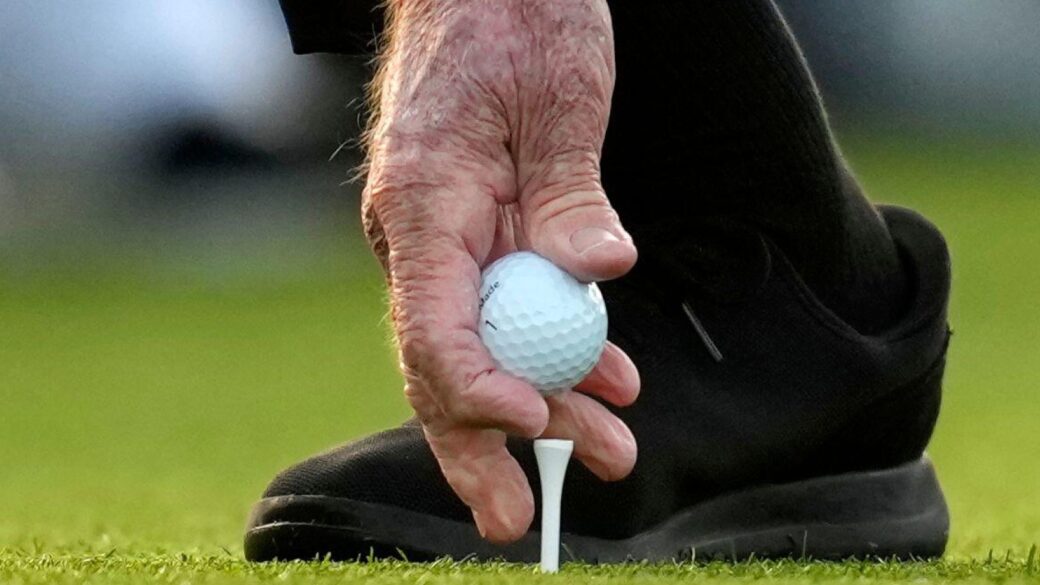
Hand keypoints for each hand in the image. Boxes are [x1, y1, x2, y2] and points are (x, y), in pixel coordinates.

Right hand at [362, 0, 638, 542]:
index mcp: (425, 206)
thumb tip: (599, 270)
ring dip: (542, 407)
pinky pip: (509, 315)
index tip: (533, 425)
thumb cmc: (514, 23)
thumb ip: (570, 191)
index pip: (433, 325)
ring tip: (608, 450)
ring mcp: (447, 244)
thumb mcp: (559, 99)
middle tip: (521, 514)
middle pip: (441, 364)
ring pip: (482, 350)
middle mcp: (423, 238)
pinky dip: (557, 353)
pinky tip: (609, 384)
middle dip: (485, 443)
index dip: (478, 390)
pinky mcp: (479, 242)